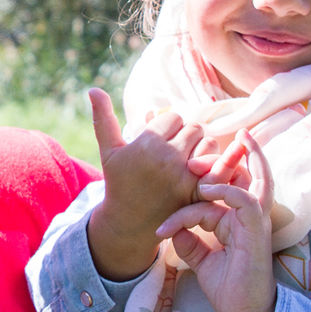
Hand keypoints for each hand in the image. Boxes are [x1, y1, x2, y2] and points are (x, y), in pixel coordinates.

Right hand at [85, 88, 204, 280]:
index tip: (159, 138)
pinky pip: (217, 166)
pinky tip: (201, 168)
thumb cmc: (119, 181)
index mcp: (147, 144)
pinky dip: (214, 164)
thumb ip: (104, 118)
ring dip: (201, 148)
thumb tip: (93, 89)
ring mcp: (185, 176)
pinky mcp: (198, 192)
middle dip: (185, 135)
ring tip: (186, 157)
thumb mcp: (109, 150)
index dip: (167, 126)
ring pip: (208, 143)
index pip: (173, 117)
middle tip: (175, 147)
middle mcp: (168, 158)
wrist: (129, 222)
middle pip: (193, 128)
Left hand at [158, 130, 277, 311]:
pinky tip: (206, 191)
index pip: (215, 196)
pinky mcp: (257, 229)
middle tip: (200, 155)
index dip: (185, 206)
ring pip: (251, 179)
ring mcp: (255, 221)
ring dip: (230, 164)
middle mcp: (249, 217)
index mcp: (236, 222)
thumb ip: (190, 243)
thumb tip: (173, 230)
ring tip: (202, 160)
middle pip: (245, 174)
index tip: (160, 230)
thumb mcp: (203, 262)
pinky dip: (227, 190)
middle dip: (227, 157)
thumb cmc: (230, 290)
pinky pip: (246, 199)